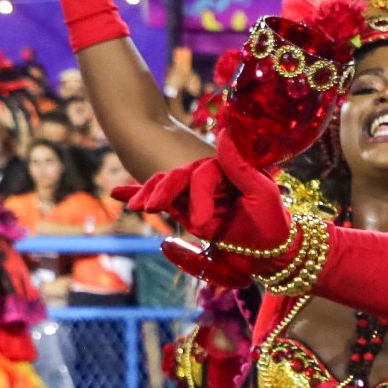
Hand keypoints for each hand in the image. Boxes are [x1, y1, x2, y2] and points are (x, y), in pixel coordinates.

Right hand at [122, 134, 292, 284]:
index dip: (198, 195)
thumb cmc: (271, 224)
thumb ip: (240, 165)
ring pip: (166, 187)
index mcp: (226, 168)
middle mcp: (209, 177)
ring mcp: (196, 193)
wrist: (270, 254)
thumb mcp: (261, 194)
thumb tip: (223, 133)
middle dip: (161, 190)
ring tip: (132, 205)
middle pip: (178, 177)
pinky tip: (115, 193)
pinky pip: (161, 200)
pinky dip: (138, 194)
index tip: (201, 223)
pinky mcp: (187, 209)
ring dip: (146, 193)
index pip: (202, 174)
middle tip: (148, 208)